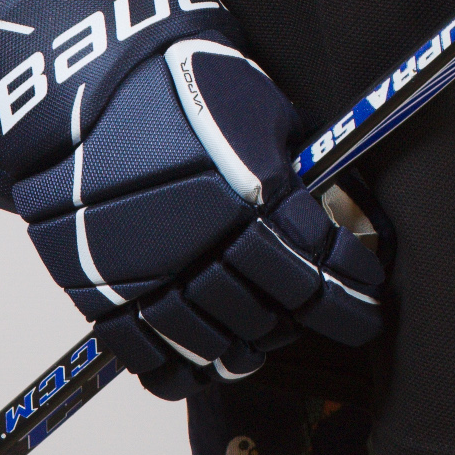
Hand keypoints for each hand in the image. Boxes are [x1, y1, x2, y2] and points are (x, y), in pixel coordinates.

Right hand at [0, 0, 386, 395]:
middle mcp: (202, 244)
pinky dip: (175, 372)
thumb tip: (324, 220)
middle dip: (300, 319)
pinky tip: (197, 369)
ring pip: (209, 341)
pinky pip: (142, 351)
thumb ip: (292, 175)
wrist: (86, 82)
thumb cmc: (186, 85)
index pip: (316, 270)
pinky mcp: (100, 287)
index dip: (351, 295)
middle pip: (266, 311)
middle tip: (315, 315)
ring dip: (244, 351)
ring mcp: (147, 271)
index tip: (368, 300)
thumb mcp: (263, 117)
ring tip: (258, 346)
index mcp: (252, 198)